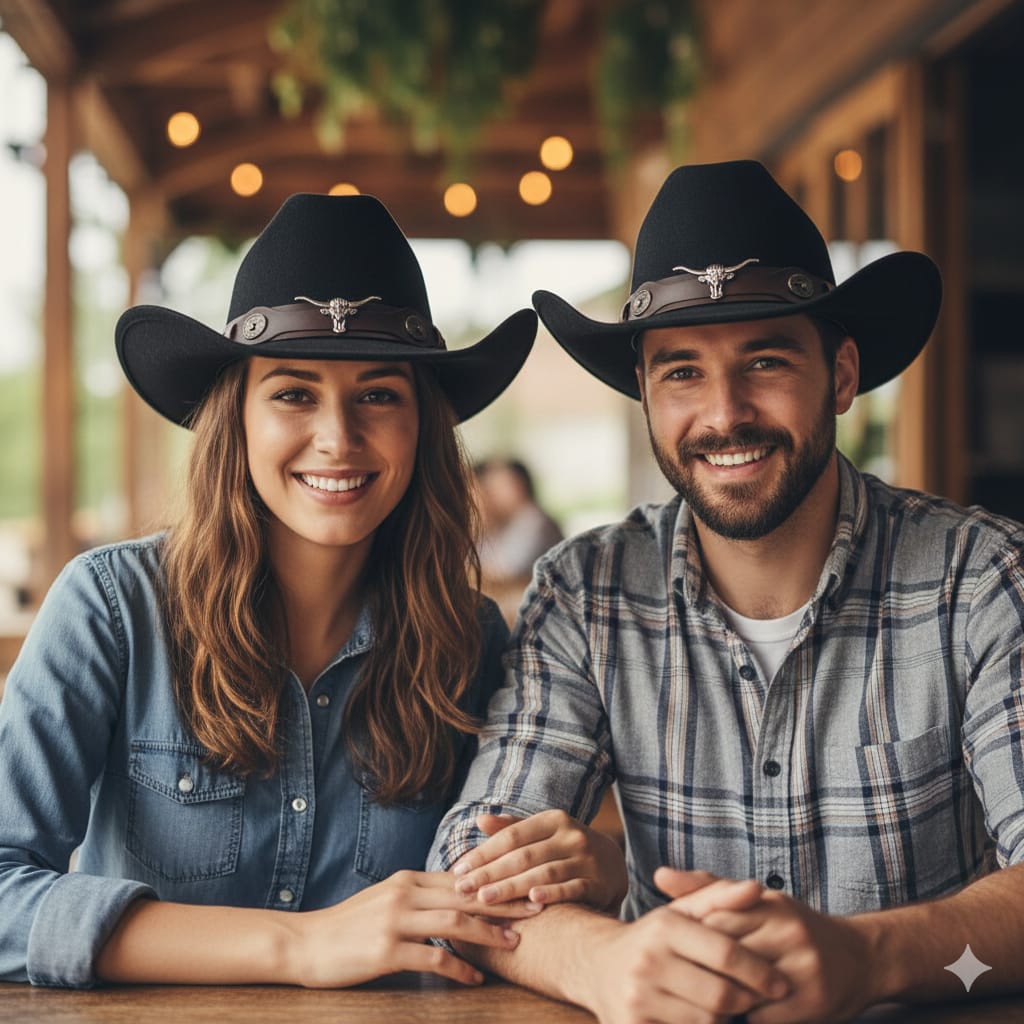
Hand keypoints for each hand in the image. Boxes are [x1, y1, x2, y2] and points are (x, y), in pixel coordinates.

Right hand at [288, 870, 536, 987]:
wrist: (305, 944)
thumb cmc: (349, 926)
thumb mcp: (386, 900)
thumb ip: (420, 896)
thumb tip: (458, 896)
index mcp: (408, 879)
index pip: (462, 878)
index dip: (496, 884)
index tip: (524, 890)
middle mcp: (405, 893)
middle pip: (466, 895)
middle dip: (503, 904)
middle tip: (535, 912)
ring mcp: (395, 920)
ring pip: (455, 922)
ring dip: (488, 934)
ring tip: (514, 945)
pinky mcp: (387, 950)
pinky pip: (433, 957)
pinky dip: (459, 967)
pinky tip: (474, 979)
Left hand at [452, 809, 627, 911]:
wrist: (613, 864)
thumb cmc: (565, 848)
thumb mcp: (542, 832)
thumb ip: (511, 828)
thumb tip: (480, 820)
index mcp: (553, 819)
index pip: (511, 836)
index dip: (484, 853)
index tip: (458, 869)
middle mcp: (571, 835)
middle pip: (523, 856)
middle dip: (490, 873)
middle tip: (462, 888)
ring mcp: (586, 859)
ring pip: (543, 873)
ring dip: (511, 887)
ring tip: (485, 899)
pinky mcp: (598, 883)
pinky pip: (572, 888)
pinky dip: (552, 894)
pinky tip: (531, 901)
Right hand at [578, 881, 789, 1023]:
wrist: (597, 965)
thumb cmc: (652, 938)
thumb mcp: (681, 912)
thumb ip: (719, 898)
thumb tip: (758, 887)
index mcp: (663, 927)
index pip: (726, 953)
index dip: (760, 972)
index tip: (782, 983)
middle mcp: (647, 962)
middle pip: (721, 995)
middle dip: (747, 1001)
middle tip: (758, 1000)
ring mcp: (637, 998)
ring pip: (706, 1022)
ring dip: (724, 1020)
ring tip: (728, 1009)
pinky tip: (704, 1019)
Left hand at [689, 890, 874, 1022]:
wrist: (858, 959)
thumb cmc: (791, 927)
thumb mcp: (755, 900)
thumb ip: (706, 888)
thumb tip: (658, 875)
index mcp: (770, 902)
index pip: (715, 917)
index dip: (692, 937)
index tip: (677, 950)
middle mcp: (789, 930)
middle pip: (726, 952)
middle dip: (702, 968)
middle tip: (680, 978)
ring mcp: (803, 966)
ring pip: (742, 986)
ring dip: (720, 995)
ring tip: (700, 996)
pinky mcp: (813, 1000)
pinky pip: (762, 1015)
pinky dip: (744, 1016)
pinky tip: (733, 1014)